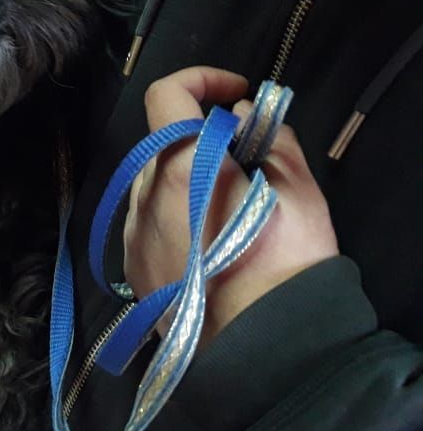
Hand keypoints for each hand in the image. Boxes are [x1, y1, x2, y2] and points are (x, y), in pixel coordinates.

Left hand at [122, 66, 338, 343]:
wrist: (263, 352)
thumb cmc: (285, 264)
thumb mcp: (300, 191)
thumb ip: (271, 138)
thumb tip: (241, 117)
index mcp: (178, 167)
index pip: (166, 94)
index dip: (201, 79)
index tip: (238, 92)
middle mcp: (141, 195)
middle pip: (163, 143)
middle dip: (202, 139)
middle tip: (247, 158)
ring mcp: (130, 234)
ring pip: (154, 184)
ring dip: (187, 179)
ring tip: (231, 210)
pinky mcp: (130, 268)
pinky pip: (148, 222)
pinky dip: (174, 215)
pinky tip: (209, 245)